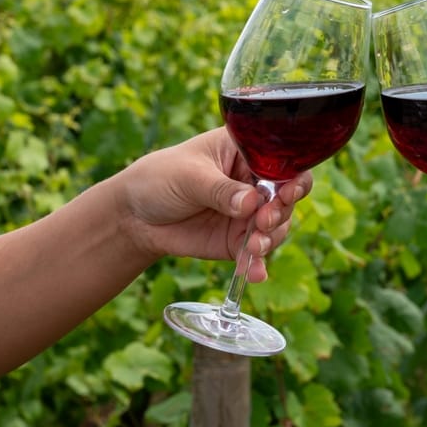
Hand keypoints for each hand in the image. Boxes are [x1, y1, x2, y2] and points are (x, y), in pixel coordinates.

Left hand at [113, 126, 311, 279]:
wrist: (134, 216)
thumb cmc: (160, 179)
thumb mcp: (189, 177)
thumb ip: (221, 190)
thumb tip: (251, 203)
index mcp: (247, 153)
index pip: (281, 161)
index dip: (292, 177)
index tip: (286, 193)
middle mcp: (254, 182)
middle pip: (286, 196)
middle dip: (280, 212)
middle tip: (263, 222)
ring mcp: (249, 213)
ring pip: (277, 226)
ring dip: (270, 239)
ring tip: (253, 247)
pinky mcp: (237, 240)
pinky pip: (256, 253)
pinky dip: (257, 264)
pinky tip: (253, 274)